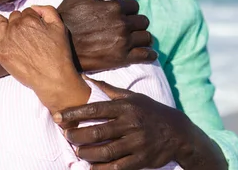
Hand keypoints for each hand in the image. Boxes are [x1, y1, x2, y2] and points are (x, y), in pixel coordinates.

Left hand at [0, 6, 89, 112]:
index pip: (27, 11)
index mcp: (30, 19)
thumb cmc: (58, 54)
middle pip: (13, 17)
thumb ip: (48, 11)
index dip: (32, 18)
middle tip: (26, 33)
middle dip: (19, 21)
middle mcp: (16, 27)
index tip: (35, 27)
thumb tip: (34, 7)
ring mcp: (6, 40)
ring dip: (2, 22)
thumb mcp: (60, 27)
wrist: (52, 78)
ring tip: (7, 29)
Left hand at [55, 78, 226, 169]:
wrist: (177, 131)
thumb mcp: (132, 96)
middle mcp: (131, 123)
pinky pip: (118, 166)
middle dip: (78, 135)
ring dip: (88, 153)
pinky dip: (103, 169)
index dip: (75, 114)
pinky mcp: (141, 159)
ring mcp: (136, 142)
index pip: (96, 108)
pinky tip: (92, 168)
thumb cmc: (150, 111)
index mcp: (126, 107)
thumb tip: (85, 78)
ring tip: (78, 152)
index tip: (60, 117)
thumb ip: (108, 90)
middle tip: (67, 137)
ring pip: (106, 150)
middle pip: (98, 131)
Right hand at [57, 0, 155, 71]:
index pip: (134, 6)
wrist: (60, 46)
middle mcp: (122, 24)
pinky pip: (146, 55)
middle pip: (142, 21)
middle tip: (129, 28)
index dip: (129, 10)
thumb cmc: (67, 18)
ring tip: (137, 40)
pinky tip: (149, 54)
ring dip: (142, 37)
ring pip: (146, 37)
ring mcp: (123, 42)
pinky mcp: (122, 58)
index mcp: (114, 7)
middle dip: (136, 23)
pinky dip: (149, 54)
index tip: (123, 15)